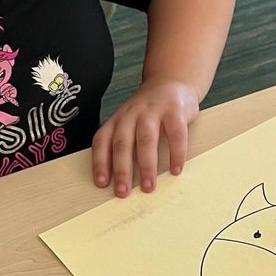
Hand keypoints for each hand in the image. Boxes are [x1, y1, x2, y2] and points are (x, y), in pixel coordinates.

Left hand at [91, 79, 198, 197]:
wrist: (171, 82)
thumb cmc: (147, 112)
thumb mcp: (128, 123)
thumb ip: (122, 145)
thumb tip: (119, 180)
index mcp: (116, 120)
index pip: (102, 141)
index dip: (100, 162)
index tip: (102, 183)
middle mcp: (131, 114)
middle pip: (122, 143)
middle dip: (122, 170)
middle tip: (123, 192)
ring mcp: (153, 111)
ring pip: (146, 139)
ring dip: (146, 165)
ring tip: (149, 187)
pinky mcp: (175, 111)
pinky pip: (175, 134)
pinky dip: (176, 153)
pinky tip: (175, 170)